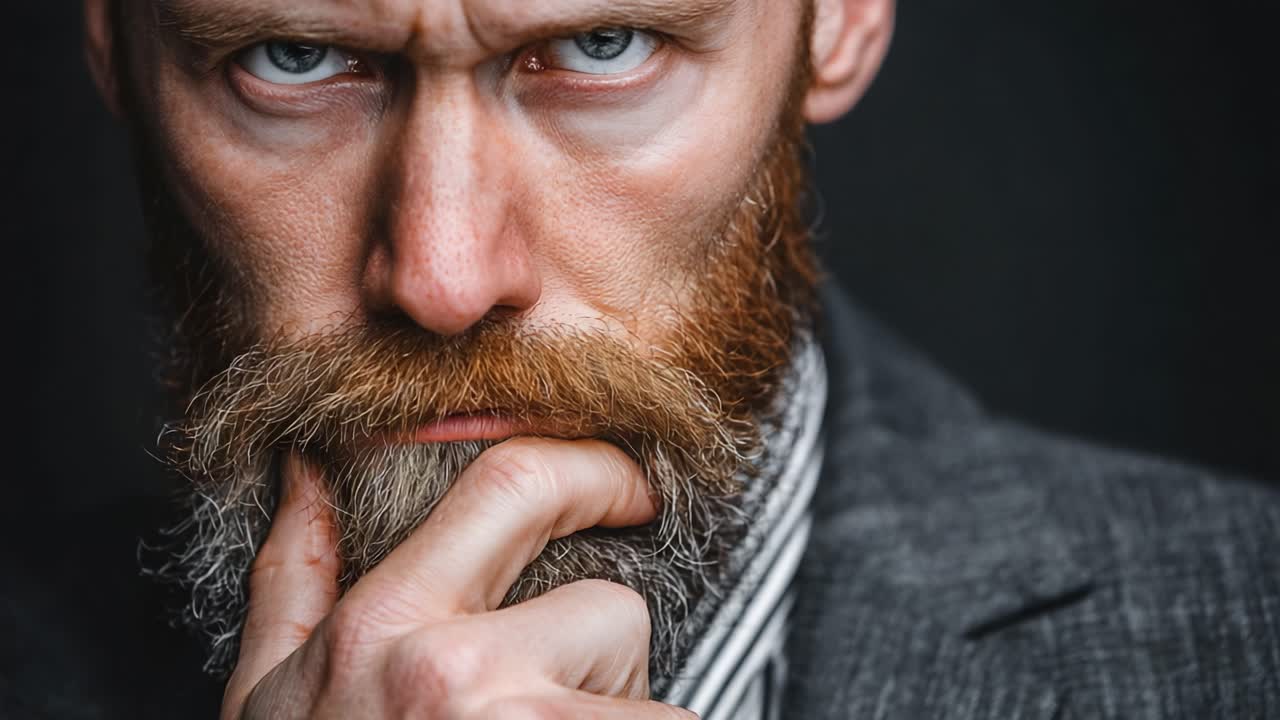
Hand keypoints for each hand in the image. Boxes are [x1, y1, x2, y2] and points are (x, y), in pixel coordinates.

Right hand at [221, 438, 697, 718]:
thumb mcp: (271, 702)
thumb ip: (294, 577)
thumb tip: (310, 471)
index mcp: (384, 631)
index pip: (515, 485)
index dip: (593, 468)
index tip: (632, 486)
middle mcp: (458, 679)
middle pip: (614, 612)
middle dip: (601, 667)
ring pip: (655, 702)